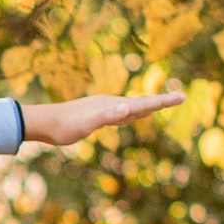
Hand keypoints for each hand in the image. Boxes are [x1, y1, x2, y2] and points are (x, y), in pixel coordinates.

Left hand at [20, 88, 185, 147]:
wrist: (42, 123)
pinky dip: (130, 114)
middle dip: (160, 101)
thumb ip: (106, 116)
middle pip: (140, 102)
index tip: (181, 96)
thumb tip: (126, 108)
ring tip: (159, 105)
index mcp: (112, 105)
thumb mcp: (86, 123)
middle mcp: (109, 103)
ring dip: (147, 106)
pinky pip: (119, 113)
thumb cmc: (63, 126)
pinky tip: (128, 115)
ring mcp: (102, 108)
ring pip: (130, 107)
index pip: (143, 103)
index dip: (163, 101)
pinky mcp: (94, 115)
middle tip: (179, 98)